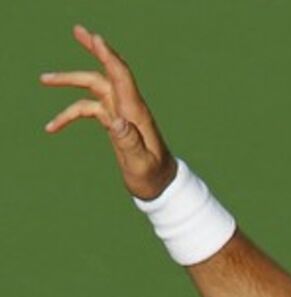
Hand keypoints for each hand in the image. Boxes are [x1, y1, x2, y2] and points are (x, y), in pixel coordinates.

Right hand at [42, 25, 176, 199]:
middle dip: (93, 52)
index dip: (108, 56)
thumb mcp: (140, 164)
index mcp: (136, 113)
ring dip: (70, 81)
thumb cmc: (153, 177)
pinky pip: (88, 110)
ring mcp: (121, 114)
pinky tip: (51, 127)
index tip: (95, 38)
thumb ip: (129, 143)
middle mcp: (129, 108)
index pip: (121, 77)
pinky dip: (69, 114)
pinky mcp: (114, 123)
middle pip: (105, 75)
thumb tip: (116, 122)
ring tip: (43, 79)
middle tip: (78, 30)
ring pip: (93, 88)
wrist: (161, 186)